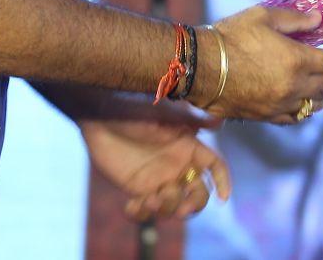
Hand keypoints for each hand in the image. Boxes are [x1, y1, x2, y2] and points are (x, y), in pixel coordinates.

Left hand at [80, 114, 230, 222]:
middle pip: (198, 193)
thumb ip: (189, 119)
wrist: (99, 116)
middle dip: (193, 204)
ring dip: (165, 208)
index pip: (214, 165)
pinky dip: (141, 214)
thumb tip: (218, 122)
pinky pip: (145, 212)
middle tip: (181, 210)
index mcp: (188, 146)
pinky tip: (130, 206)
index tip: (223, 198)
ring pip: (173, 206)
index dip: (222, 180)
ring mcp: (158, 180)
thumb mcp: (161, 113)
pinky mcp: (137, 189)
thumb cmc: (132, 108)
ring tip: (147, 199)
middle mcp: (177, 166)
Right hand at [192, 6, 322, 123]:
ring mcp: (280, 105)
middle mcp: (295, 87)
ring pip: (314, 105)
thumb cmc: (230, 35)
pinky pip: (293, 116)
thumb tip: (318, 19)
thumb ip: (296, 19)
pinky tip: (306, 105)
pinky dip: (304, 109)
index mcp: (298, 61)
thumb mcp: (264, 16)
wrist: (198, 67)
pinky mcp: (264, 116)